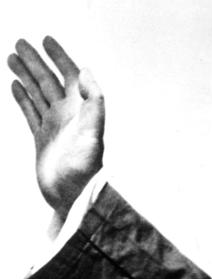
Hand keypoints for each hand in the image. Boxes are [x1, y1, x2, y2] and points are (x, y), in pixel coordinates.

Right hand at [8, 37, 103, 219]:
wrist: (74, 199)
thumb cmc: (86, 170)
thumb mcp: (93, 134)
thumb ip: (94, 102)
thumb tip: (85, 71)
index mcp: (80, 111)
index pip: (70, 75)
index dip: (59, 56)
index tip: (45, 39)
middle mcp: (68, 116)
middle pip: (49, 80)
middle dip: (35, 60)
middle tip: (19, 42)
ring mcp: (54, 127)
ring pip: (37, 93)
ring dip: (25, 75)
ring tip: (10, 56)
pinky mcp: (42, 140)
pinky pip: (31, 112)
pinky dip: (23, 98)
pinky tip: (15, 86)